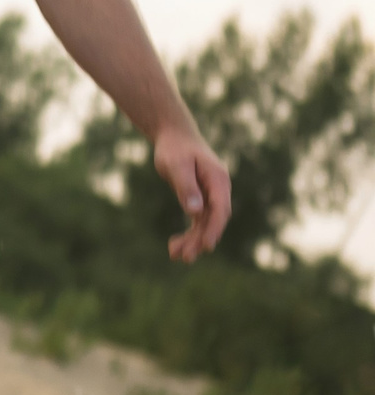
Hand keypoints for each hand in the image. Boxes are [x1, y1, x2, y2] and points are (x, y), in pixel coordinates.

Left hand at [152, 123, 231, 262]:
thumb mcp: (176, 165)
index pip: (221, 209)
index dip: (214, 229)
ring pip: (204, 224)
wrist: (173, 137)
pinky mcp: (199, 200)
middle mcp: (217, 190)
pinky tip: (174, 246)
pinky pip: (196, 221)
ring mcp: (210, 196)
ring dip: (192, 241)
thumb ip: (186, 187)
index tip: (206, 245)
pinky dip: (188, 234)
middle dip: (200, 240)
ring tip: (175, 256)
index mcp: (218, 180)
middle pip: (213, 220)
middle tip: (184, 257)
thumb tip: (196, 212)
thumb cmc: (175, 149)